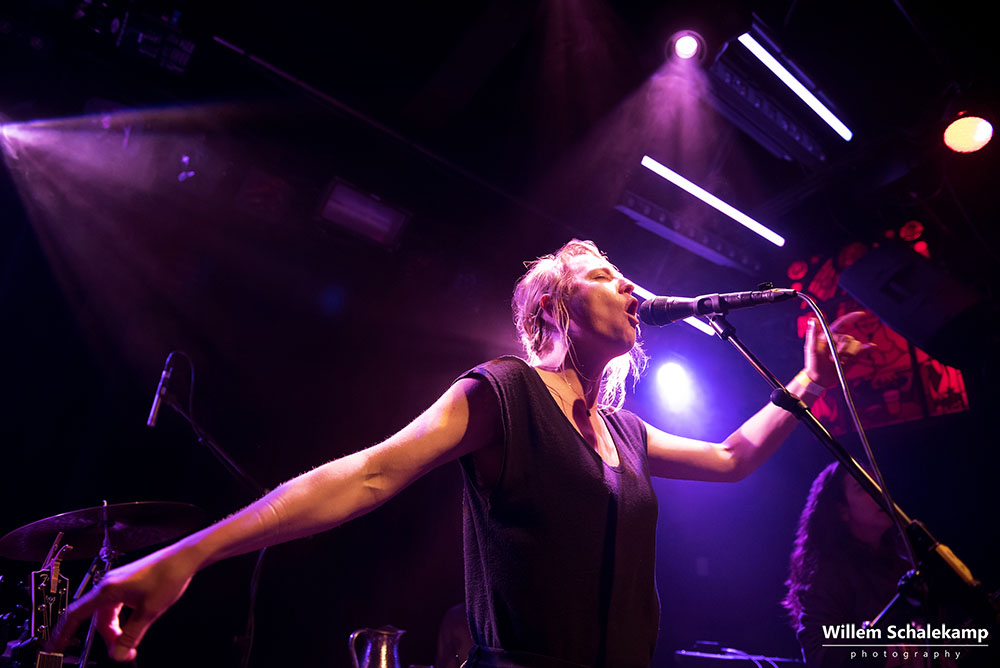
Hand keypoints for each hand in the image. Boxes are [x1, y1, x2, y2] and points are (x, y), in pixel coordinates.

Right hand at [51, 544, 197, 661]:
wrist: (183, 558)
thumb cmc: (168, 576)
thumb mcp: (149, 612)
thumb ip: (131, 635)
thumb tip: (119, 654)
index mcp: (108, 590)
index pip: (75, 614)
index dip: (63, 633)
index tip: (55, 646)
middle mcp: (108, 584)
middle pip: (95, 618)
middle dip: (107, 637)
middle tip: (122, 650)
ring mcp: (117, 583)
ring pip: (106, 613)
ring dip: (115, 629)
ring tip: (131, 639)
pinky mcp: (126, 583)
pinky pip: (115, 606)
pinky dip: (120, 619)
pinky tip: (133, 623)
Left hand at [804, 311, 873, 387]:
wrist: (820, 378)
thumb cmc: (813, 363)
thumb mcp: (811, 348)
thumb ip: (812, 334)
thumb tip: (812, 319)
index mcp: (830, 336)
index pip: (842, 324)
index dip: (852, 318)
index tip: (862, 314)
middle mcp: (839, 340)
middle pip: (849, 339)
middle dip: (843, 349)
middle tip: (832, 359)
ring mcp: (847, 349)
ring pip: (856, 346)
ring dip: (848, 355)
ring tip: (839, 362)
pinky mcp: (853, 357)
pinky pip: (863, 351)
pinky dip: (867, 349)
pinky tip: (872, 347)